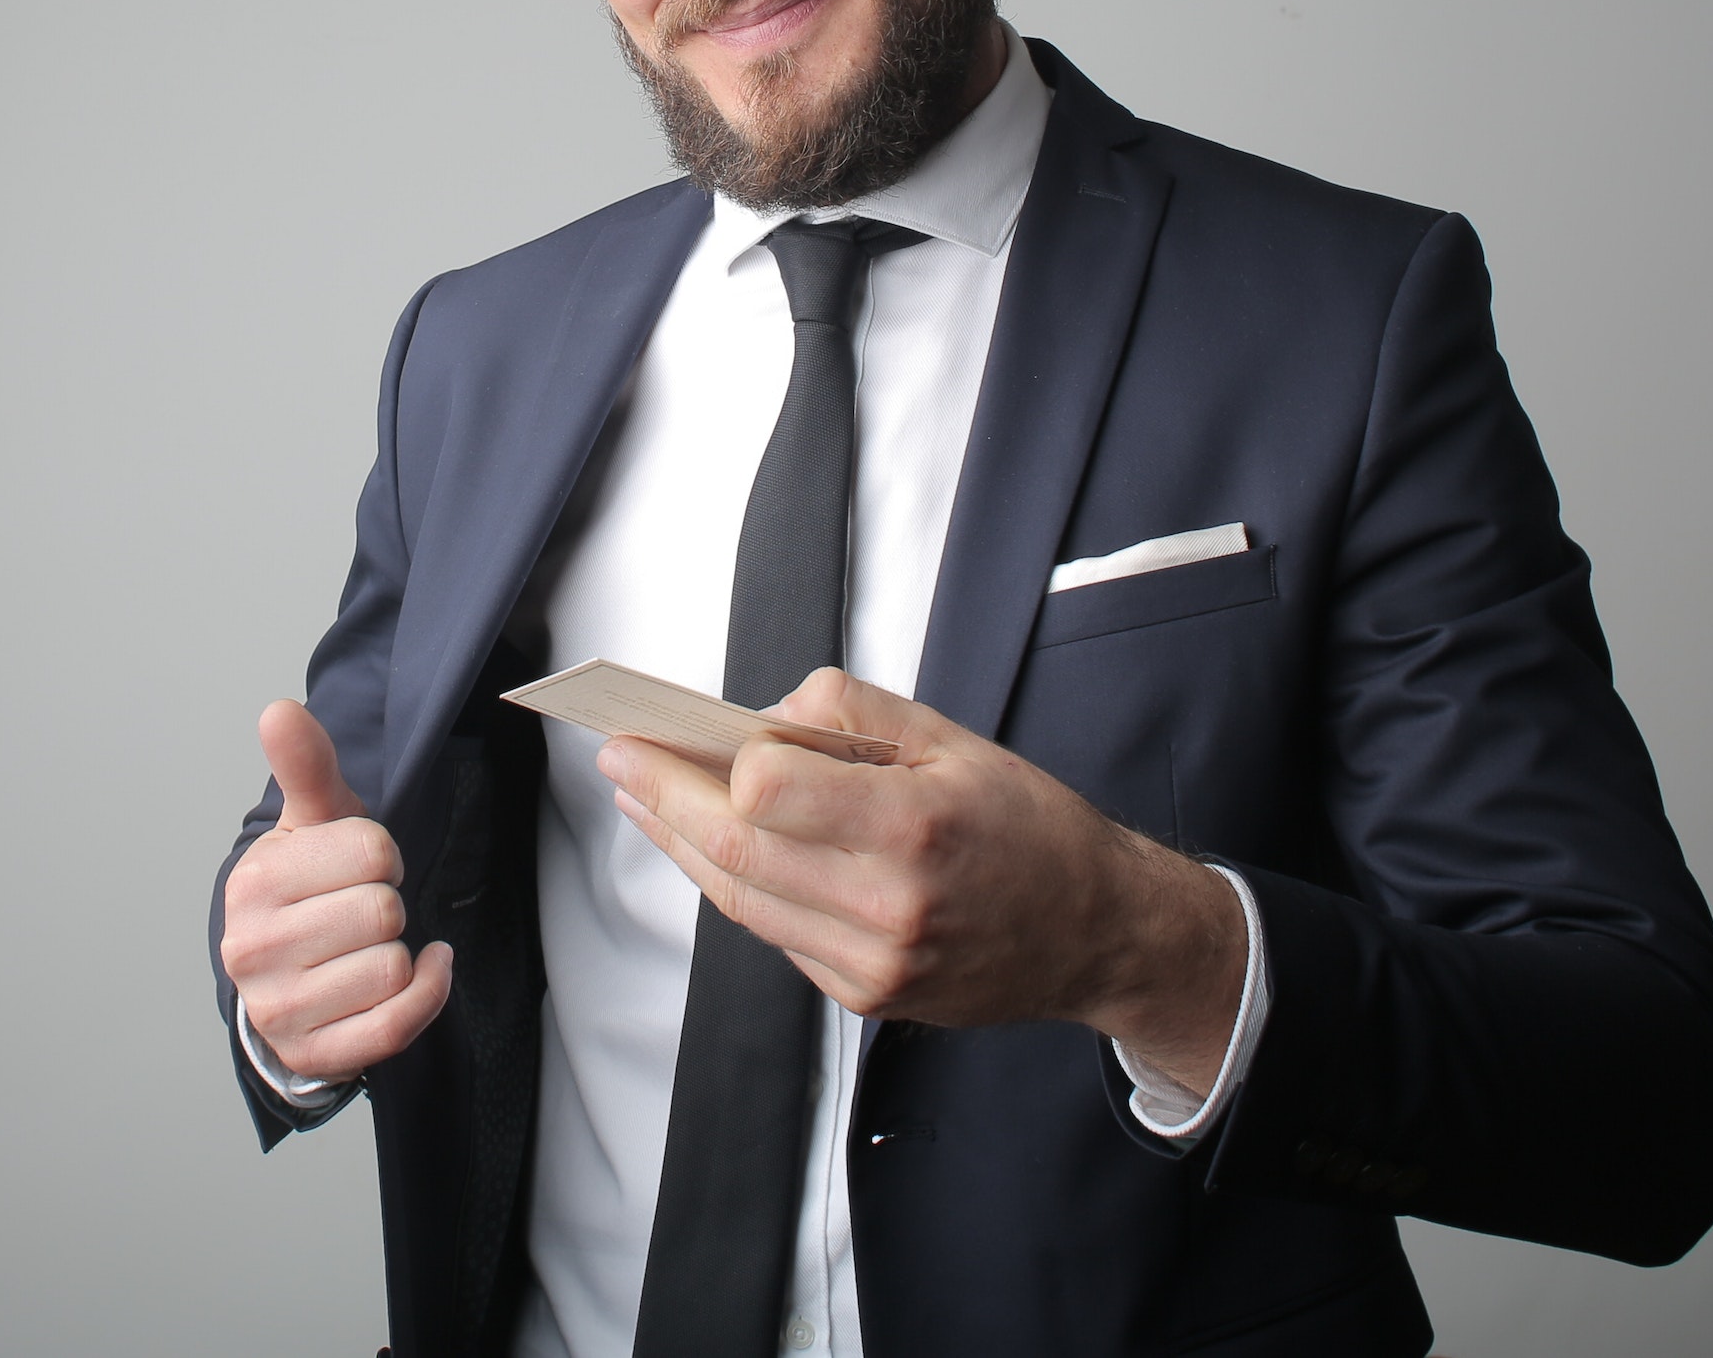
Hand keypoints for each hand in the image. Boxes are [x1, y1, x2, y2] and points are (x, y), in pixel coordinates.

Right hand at [221, 700, 453, 1083]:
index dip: (381, 854)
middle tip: (358, 910)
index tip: (358, 866)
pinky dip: (426, 994)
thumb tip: (279, 711)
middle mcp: (254, 950)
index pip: (371, 851)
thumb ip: (306, 765)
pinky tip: (418, 971)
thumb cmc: (307, 887)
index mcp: (255, 882)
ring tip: (364, 947)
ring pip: (392, 968)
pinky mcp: (314, 1054)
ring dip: (399, 953)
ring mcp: (281, 1010)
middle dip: (387, 904)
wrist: (280, 975)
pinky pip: (397, 1024)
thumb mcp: (310, 821)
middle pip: (383, 912)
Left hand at [597, 669, 1245, 1095]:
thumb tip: (762, 717)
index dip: (709, 760)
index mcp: (912, 824)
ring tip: (642, 797)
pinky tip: (712, 847)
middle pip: (735, 852)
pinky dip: (735, 885)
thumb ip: (849, 716)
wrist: (1094, 932)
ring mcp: (872, 962)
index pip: (767, 792)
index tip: (664, 729)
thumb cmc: (1028, 824)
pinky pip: (776, 933)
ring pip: (742, 901)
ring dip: (681, 846)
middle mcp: (886, 904)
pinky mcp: (865, 995)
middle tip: (618, 758)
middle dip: (662, 800)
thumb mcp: (950, 737)